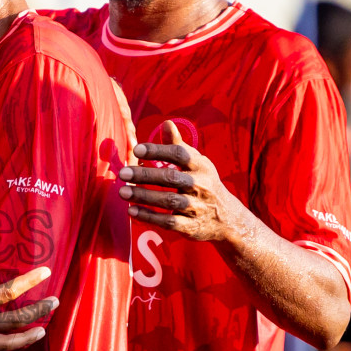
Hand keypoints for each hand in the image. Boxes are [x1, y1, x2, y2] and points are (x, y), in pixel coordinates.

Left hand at [118, 120, 241, 240]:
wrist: (227, 218)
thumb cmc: (204, 183)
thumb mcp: (197, 163)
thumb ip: (178, 145)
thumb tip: (166, 123)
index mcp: (201, 166)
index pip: (180, 154)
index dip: (158, 150)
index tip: (137, 149)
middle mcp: (201, 185)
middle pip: (172, 178)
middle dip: (145, 175)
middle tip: (123, 173)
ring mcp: (197, 207)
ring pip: (169, 200)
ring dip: (144, 196)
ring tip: (122, 192)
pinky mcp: (191, 226)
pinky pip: (169, 221)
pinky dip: (150, 217)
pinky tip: (132, 211)